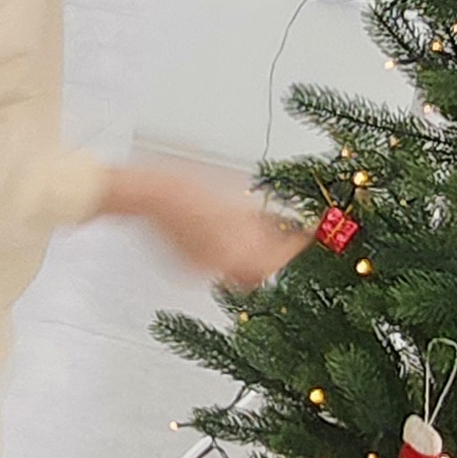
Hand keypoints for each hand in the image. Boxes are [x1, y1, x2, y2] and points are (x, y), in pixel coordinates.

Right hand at [106, 164, 305, 291]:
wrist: (150, 191)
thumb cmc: (190, 182)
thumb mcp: (237, 191)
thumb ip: (261, 213)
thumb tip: (279, 219)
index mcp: (241, 239)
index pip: (282, 253)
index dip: (297, 245)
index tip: (306, 237)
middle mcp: (226, 260)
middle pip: (263, 272)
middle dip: (274, 257)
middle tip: (281, 240)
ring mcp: (205, 268)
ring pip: (240, 275)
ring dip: (250, 261)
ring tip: (248, 238)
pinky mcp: (188, 270)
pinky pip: (214, 269)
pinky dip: (222, 257)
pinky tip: (217, 236)